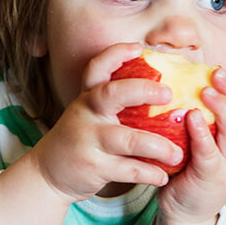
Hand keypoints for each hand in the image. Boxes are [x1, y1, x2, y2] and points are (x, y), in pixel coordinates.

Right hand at [27, 42, 183, 204]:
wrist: (47, 173)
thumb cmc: (79, 140)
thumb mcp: (87, 115)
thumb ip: (111, 103)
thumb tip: (159, 86)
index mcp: (86, 98)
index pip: (96, 69)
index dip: (115, 54)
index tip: (137, 47)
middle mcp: (85, 114)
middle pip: (112, 94)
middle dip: (143, 90)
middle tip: (169, 93)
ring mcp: (88, 140)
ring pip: (128, 139)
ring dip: (158, 146)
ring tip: (178, 153)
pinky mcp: (94, 166)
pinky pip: (128, 169)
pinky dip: (149, 173)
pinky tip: (163, 176)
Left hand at [157, 68, 225, 224]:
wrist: (186, 212)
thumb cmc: (191, 170)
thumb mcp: (207, 142)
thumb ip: (207, 120)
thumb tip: (186, 83)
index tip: (222, 73)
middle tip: (216, 72)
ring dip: (223, 107)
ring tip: (206, 89)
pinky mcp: (212, 177)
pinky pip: (210, 152)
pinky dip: (202, 132)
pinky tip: (192, 116)